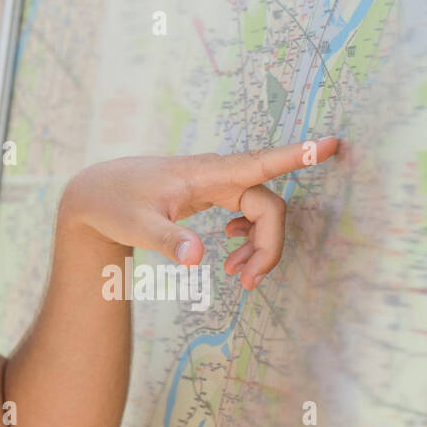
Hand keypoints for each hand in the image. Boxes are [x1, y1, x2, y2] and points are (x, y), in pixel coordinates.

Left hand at [59, 136, 339, 289]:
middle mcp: (217, 174)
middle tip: (248, 284)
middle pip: (267, 205)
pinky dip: (248, 238)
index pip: (259, 163)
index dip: (297, 155)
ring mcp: (216, 182)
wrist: (94, 192)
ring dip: (260, 246)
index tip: (332, 142)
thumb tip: (197, 259)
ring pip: (261, 210)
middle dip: (269, 245)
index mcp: (204, 175)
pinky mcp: (211, 192)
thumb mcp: (136, 226)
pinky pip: (247, 211)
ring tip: (239, 277)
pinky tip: (231, 257)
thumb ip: (166, 240)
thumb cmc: (115, 203)